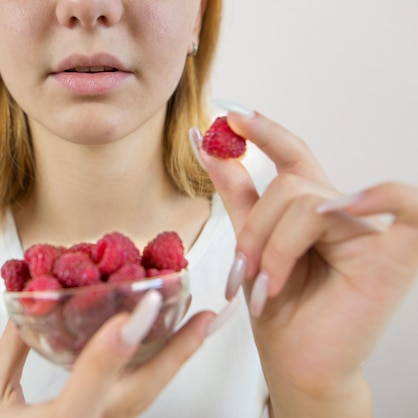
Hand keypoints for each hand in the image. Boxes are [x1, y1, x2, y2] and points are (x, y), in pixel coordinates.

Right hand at [0, 291, 232, 417]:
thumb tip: (34, 300)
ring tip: (198, 323)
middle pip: (140, 393)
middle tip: (206, 316)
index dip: (114, 348)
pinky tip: (165, 344)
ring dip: (174, 358)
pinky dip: (154, 367)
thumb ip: (10, 349)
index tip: (140, 310)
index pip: (88, 389)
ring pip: (146, 395)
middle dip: (178, 352)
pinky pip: (136, 397)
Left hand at [191, 108, 417, 416]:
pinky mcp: (395, 257)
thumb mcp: (250, 245)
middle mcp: (344, 213)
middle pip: (291, 186)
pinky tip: (347, 205)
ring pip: (310, 204)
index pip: (294, 154)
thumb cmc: (278, 309)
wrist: (297, 363)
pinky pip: (405, 206)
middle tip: (241, 274)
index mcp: (313, 209)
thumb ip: (238, 195)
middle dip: (254, 230)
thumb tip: (209, 145)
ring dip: (274, 248)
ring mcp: (371, 232)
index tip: (230, 117)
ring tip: (266, 288)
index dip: (264, 131)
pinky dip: (381, 196)